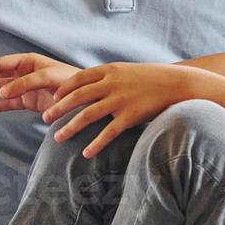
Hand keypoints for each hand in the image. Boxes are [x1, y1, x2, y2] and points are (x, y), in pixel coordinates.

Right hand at [0, 53, 78, 114]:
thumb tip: (2, 92)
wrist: (89, 98)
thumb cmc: (73, 83)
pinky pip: (8, 104)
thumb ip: (27, 84)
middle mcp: (26, 73)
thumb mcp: (52, 79)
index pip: (4, 64)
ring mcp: (26, 88)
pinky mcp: (29, 102)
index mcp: (31, 62)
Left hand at [41, 63, 202, 157]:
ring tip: (57, 138)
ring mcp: (121, 100)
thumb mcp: (129, 70)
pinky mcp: (131, 116)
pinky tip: (86, 153)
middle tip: (45, 118)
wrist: (180, 83)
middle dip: (58, 108)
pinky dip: (95, 144)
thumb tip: (93, 86)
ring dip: (70, 127)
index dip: (63, 89)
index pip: (78, 78)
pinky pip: (109, 132)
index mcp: (110, 70)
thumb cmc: (154, 78)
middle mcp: (112, 84)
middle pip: (76, 97)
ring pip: (87, 115)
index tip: (53, 98)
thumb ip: (110, 77)